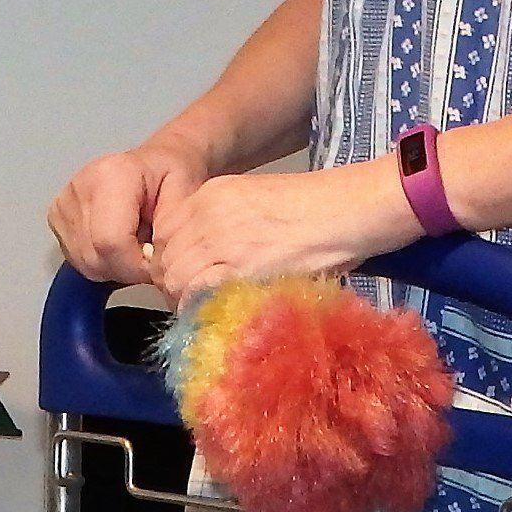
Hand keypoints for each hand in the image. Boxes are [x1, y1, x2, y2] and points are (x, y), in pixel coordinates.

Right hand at [48, 136, 213, 284]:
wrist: (157, 162)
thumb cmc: (175, 178)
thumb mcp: (188, 199)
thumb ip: (171, 233)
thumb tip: (154, 267)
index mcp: (113, 175)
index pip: (111, 243)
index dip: (136, 266)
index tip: (156, 262)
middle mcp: (80, 184)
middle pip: (93, 256)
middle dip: (126, 268)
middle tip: (147, 253)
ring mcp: (63, 200)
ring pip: (82, 261)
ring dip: (112, 266)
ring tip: (133, 244)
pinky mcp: (56, 214)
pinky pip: (74, 257)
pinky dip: (98, 260)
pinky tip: (116, 242)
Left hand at [147, 158, 418, 301]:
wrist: (347, 211)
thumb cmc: (315, 212)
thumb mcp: (257, 204)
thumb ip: (225, 227)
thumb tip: (210, 264)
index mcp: (209, 195)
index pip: (164, 234)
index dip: (172, 261)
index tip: (187, 279)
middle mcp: (205, 213)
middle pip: (165, 258)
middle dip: (174, 284)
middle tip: (194, 304)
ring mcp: (218, 238)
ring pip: (175, 278)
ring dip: (184, 300)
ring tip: (207, 314)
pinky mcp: (237, 266)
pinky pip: (197, 293)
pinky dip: (200, 309)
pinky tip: (219, 317)